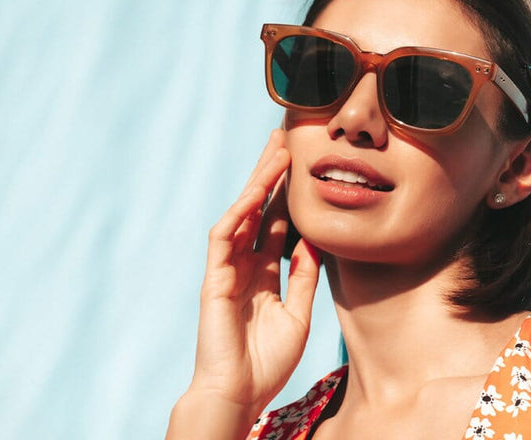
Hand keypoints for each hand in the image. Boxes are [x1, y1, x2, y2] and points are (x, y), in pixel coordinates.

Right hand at [167, 129, 321, 437]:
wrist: (240, 392)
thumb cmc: (266, 362)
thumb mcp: (298, 315)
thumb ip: (303, 278)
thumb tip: (315, 243)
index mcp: (264, 273)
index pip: (278, 223)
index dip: (289, 194)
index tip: (304, 164)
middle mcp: (245, 264)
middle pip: (260, 209)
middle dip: (272, 175)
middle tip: (285, 138)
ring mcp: (228, 268)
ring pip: (243, 214)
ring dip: (259, 182)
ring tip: (275, 151)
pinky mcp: (215, 277)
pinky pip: (226, 236)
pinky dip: (241, 212)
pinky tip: (257, 190)